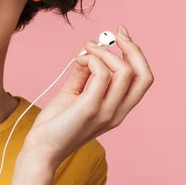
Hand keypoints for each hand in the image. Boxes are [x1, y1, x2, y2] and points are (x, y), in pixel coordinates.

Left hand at [20, 25, 153, 170]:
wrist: (41, 149)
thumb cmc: (56, 123)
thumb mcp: (73, 93)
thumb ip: (83, 73)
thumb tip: (88, 51)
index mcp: (118, 109)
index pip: (143, 78)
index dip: (136, 53)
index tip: (121, 34)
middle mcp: (118, 112)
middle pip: (144, 75)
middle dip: (132, 48)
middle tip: (111, 34)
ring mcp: (106, 112)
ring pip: (125, 71)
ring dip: (105, 51)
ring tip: (86, 49)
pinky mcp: (90, 110)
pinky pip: (102, 75)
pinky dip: (93, 60)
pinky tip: (80, 60)